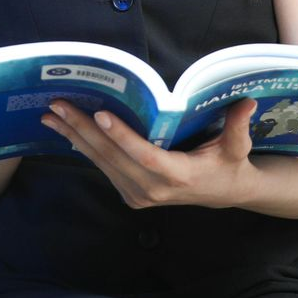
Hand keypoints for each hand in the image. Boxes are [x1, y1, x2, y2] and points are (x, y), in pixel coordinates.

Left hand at [42, 99, 258, 209]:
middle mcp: (153, 189)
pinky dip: (83, 148)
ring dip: (73, 136)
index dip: (122, 135)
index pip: (144, 155)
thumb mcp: (238, 147)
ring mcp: (139, 195)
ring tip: (50, 115)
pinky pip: (104, 168)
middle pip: (112, 157)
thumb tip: (246, 101)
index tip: (101, 113)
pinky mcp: (131, 195)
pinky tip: (64, 130)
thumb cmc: (229, 165)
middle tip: (58, 105)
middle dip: (82, 129)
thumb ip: (238, 127)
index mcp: (178, 175)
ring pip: (101, 162)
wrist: (224, 194)